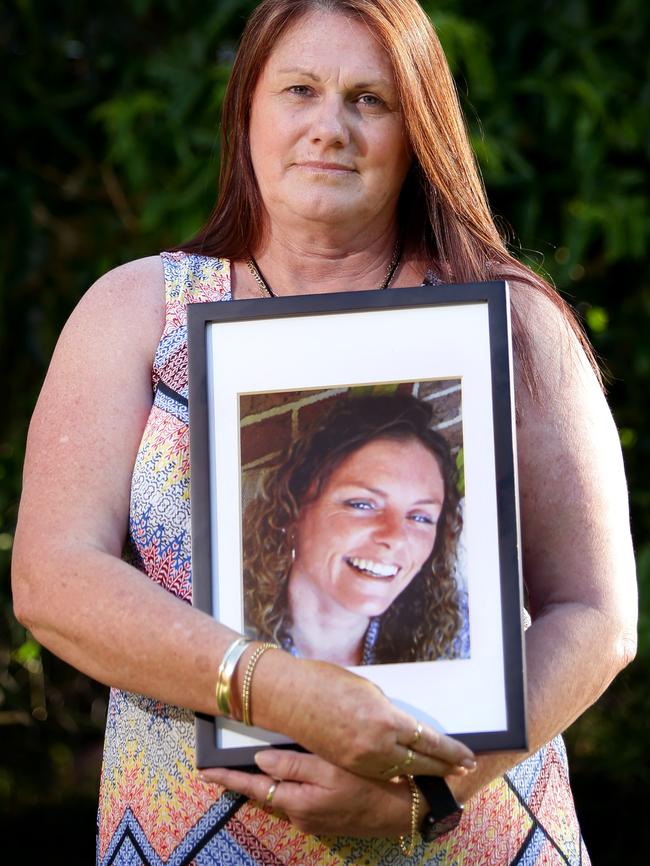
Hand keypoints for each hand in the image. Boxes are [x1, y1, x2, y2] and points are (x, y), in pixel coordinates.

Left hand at [200, 749, 421, 837]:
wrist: (403, 810)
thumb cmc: (370, 784)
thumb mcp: (331, 768)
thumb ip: (293, 764)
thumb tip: (260, 759)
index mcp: (297, 802)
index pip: (254, 787)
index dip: (228, 778)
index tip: (203, 772)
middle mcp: (300, 815)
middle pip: (267, 790)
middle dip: (247, 776)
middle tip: (223, 761)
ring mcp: (313, 818)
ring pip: (284, 792)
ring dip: (273, 777)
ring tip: (259, 757)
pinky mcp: (325, 816)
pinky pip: (300, 796)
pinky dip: (294, 782)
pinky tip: (299, 769)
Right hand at [249, 652, 475, 780]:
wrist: (289, 697)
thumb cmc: (326, 682)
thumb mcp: (368, 690)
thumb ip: (388, 711)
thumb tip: (400, 724)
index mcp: (386, 719)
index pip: (428, 740)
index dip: (451, 751)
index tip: (467, 756)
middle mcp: (378, 744)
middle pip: (421, 761)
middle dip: (445, 766)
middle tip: (464, 769)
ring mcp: (362, 759)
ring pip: (402, 770)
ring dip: (423, 772)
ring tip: (442, 772)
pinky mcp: (347, 765)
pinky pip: (380, 772)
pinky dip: (398, 772)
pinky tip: (408, 772)